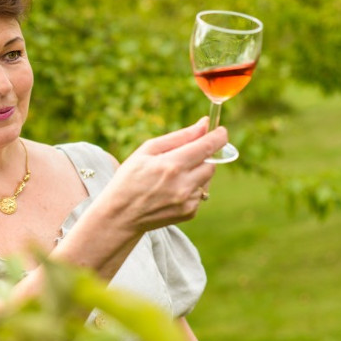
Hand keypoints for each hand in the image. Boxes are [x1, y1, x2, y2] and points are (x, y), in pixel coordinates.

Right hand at [95, 117, 226, 233]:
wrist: (120, 215)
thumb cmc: (129, 178)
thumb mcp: (147, 151)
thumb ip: (179, 137)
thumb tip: (204, 125)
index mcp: (172, 165)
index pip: (208, 146)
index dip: (219, 136)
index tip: (221, 131)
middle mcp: (183, 184)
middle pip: (212, 163)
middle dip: (203, 156)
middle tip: (185, 156)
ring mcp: (188, 201)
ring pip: (207, 179)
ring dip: (196, 173)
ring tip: (172, 177)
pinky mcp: (189, 212)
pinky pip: (200, 194)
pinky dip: (191, 188)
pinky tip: (171, 191)